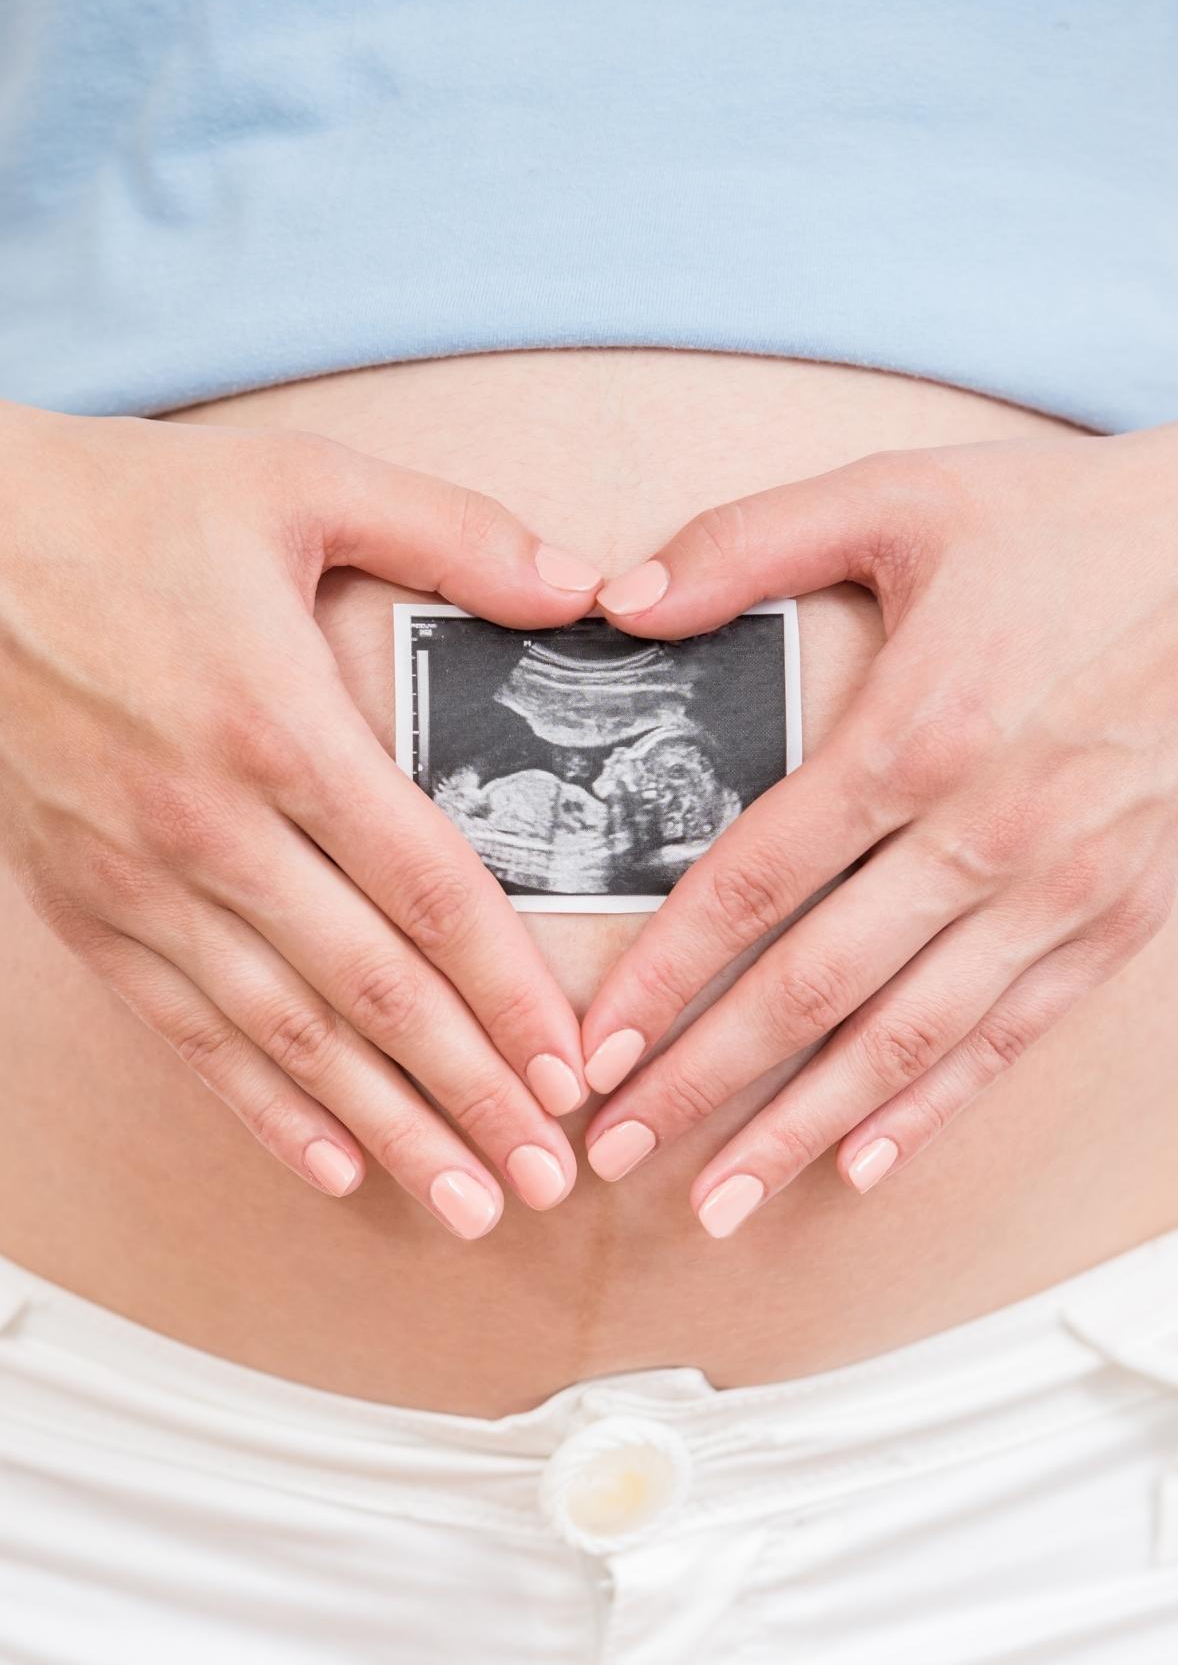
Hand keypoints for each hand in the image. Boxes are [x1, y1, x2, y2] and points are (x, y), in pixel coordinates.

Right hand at [0, 400, 602, 1234]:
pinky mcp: (87, 908)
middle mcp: (212, 826)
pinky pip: (183, 1031)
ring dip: (380, 1126)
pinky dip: (256, 1105)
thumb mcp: (306, 485)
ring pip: (283, 1034)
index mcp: (280, 726)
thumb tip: (583, 589)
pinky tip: (325, 1162)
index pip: (425, 890)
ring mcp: (141, 880)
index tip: (568, 1065)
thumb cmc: (128, 511)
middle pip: (369, 989)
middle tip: (542, 1174)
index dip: (506, 991)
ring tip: (462, 1198)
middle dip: (468, 1093)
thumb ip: (456, 535)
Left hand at [579, 421, 1177, 1232]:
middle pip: (813, 988)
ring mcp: (1057, 890)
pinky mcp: (1113, 919)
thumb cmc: (1065, 528)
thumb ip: (744, 543)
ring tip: (718, 1197)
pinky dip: (935, 1109)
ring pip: (906, 1040)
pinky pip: (1010, 1037)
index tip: (592, 1047)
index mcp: (914, 735)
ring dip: (802, 1127)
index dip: (664, 977)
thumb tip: (616, 600)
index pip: (754, 884)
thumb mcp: (896, 496)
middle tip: (613, 1151)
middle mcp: (983, 833)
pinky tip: (863, 1164)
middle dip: (702, 1081)